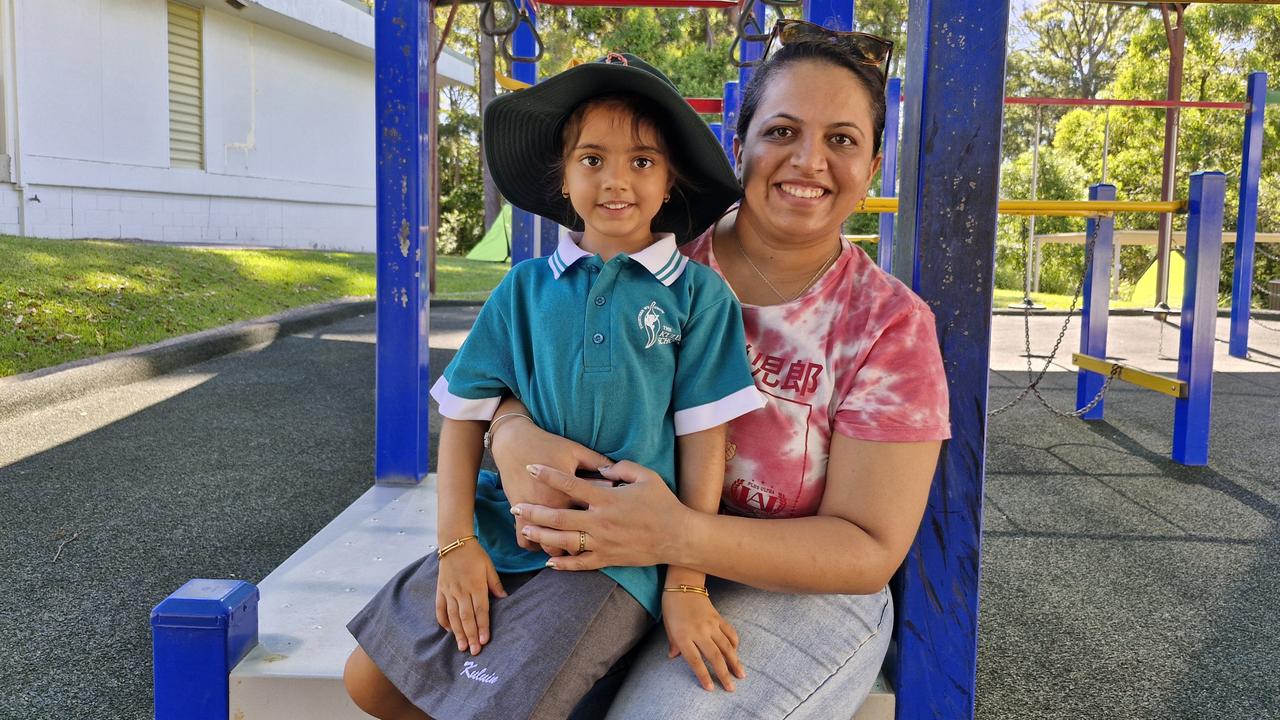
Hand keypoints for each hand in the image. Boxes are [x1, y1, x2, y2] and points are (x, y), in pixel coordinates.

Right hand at [435, 542, 506, 654]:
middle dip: (471, 636)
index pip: (480, 610)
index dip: (482, 626)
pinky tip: (448, 631)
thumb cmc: (475, 554)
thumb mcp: (489, 566)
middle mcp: (462, 591)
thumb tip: (504, 598)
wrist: (453, 542)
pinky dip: (443, 621)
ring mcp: (449, 591)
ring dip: (458, 633)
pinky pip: (440, 608)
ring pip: (453, 616)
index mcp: (476, 585)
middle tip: (474, 651)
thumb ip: (495, 584)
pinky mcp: (440, 590)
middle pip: (466, 617)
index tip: (484, 641)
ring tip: (462, 647)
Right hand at [490, 413, 609, 554]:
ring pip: (550, 548)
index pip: (591, 517)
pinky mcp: (518, 517)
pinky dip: (534, 547)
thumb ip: (599, 462)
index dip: (604, 524)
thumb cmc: (549, 445)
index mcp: (570, 493)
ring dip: (559, 550)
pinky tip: (543, 542)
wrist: (514, 443)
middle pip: (573, 540)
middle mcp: (552, 508)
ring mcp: (534, 516)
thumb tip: (618, 473)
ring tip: (568, 546)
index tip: (610, 526)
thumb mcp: (577, 451)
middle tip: (594, 542)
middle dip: (586, 546)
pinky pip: (525, 545)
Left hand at [512, 461, 689, 570]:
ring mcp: (603, 543)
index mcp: (607, 498)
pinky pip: (581, 563)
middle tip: (515, 506)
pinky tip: (548, 561)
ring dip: (542, 536)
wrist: (678, 537)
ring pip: (564, 541)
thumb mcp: (646, 476)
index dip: (548, 474)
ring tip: (525, 530)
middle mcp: (600, 521)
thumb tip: (600, 470)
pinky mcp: (609, 559)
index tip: (530, 467)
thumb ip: (621, 468)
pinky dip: (563, 564)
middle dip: (534, 511)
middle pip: (559, 516)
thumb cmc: (664, 503)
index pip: (570, 484)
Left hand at [662, 593, 744, 691]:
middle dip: (724, 674)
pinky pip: (729, 633)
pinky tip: (736, 653)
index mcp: (683, 636)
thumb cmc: (672, 606)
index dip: (703, 675)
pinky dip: (734, 644)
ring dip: (734, 662)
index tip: (711, 688)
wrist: (683, 584)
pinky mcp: (718, 618)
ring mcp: (711, 624)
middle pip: (714, 656)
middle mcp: (699, 632)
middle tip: (731, 688)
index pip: (695, 660)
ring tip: (741, 675)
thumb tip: (673, 657)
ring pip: (726, 646)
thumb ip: (673, 643)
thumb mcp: (668, 626)